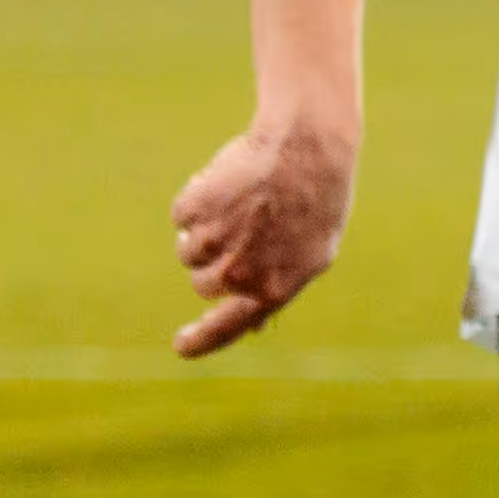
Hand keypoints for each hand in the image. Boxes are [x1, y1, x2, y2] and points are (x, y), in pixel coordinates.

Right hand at [171, 118, 353, 358]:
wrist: (308, 149)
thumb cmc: (317, 201)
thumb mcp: (313, 255)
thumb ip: (277, 290)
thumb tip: (253, 327)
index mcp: (273, 289)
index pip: (228, 327)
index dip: (202, 340)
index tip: (181, 347)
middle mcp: (240, 273)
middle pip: (202, 283)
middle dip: (214, 262)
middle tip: (246, 229)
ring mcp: (214, 242)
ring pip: (187, 251)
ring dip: (204, 231)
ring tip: (241, 204)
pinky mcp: (194, 211)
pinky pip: (181, 216)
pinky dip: (197, 202)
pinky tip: (228, 184)